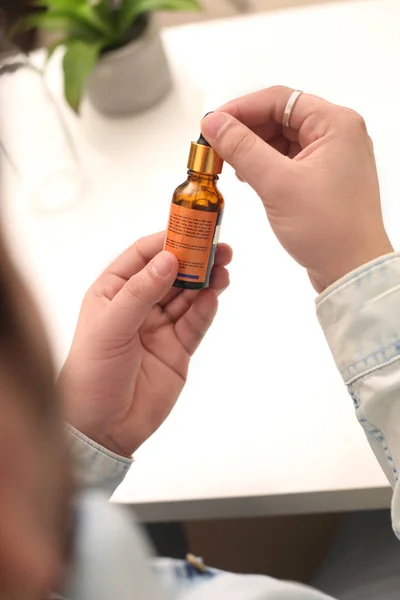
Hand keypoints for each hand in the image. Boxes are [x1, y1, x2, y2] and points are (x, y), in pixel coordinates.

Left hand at [59, 232, 231, 455]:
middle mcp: (138, 305)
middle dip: (194, 258)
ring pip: (187, 296)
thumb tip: (169, 258)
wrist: (102, 427)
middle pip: (171, 273)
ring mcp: (160, 327)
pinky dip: (206, 308)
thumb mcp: (110, 327)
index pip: (142, 256)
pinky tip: (215, 294)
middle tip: (218, 246)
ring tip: (223, 267)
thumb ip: (141, 292)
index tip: (191, 228)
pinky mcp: (178, 349)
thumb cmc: (91, 374)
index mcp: (113, 292)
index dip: (167, 240)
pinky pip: (195, 323)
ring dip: (205, 280)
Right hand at [202, 86, 392, 291]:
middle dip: (245, 130)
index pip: (279, 100)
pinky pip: (288, 160)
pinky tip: (248, 176)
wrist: (352, 271)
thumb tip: (214, 123)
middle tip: (215, 146)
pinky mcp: (323, 179)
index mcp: (335, 125)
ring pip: (282, 139)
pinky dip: (265, 165)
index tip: (212, 124)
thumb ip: (242, 148)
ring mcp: (331, 158)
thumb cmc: (329, 230)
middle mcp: (337, 135)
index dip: (240, 109)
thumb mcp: (277, 184)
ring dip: (253, 148)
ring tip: (227, 163)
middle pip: (280, 117)